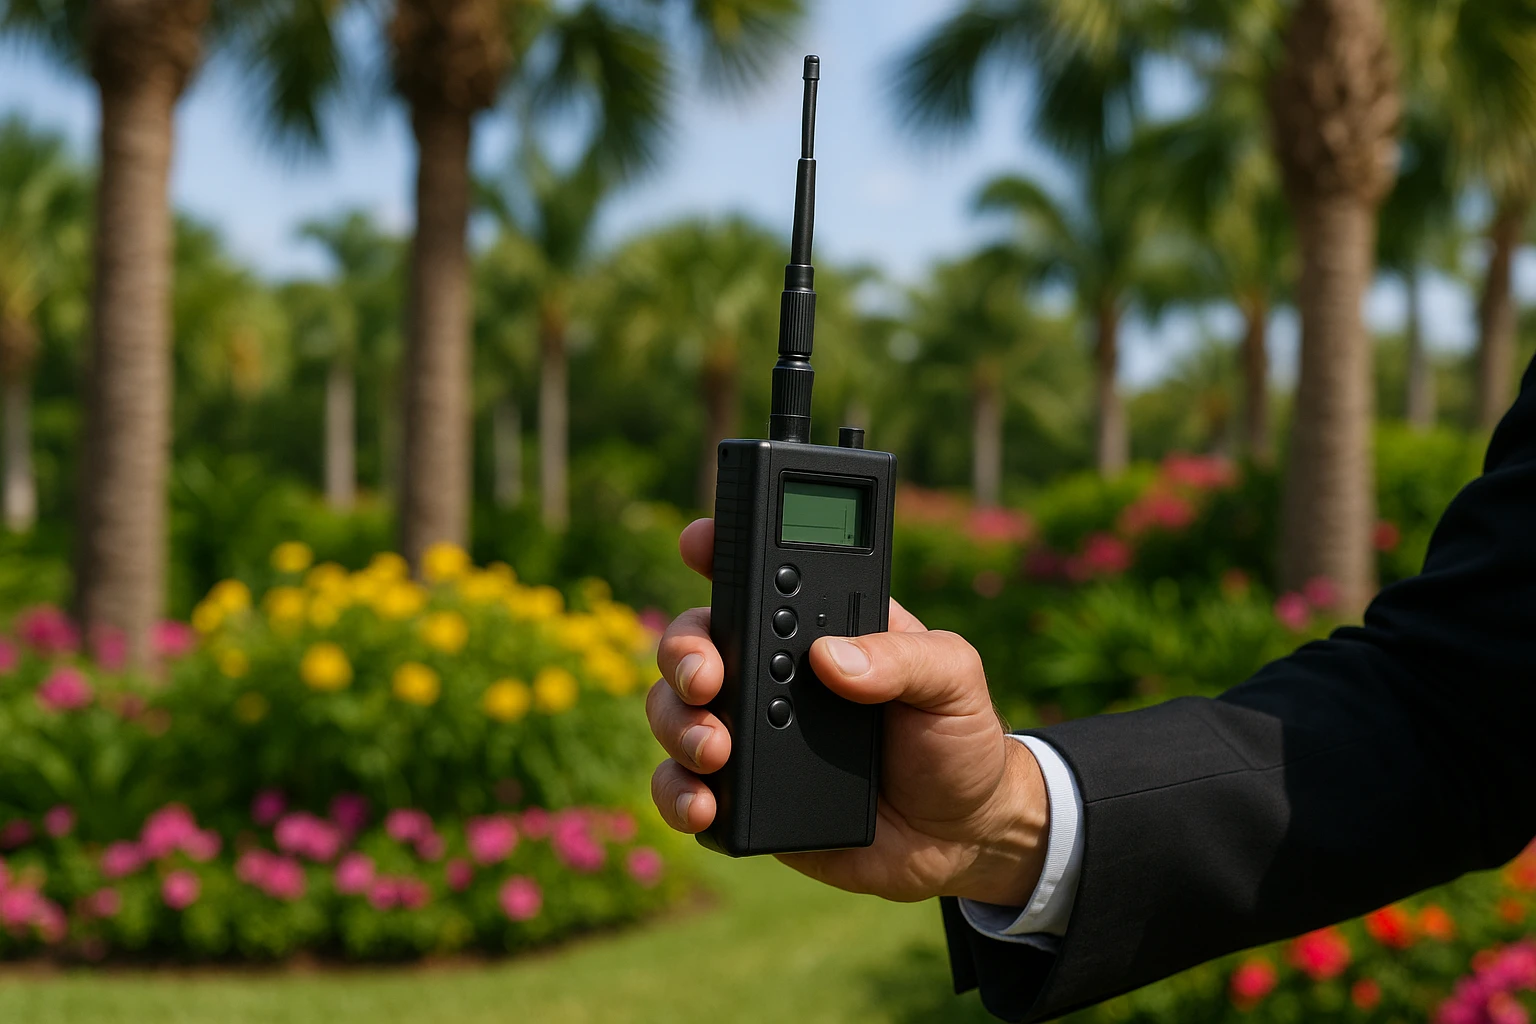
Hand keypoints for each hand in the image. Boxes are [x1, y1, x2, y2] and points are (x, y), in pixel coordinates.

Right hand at [646, 518, 1048, 906]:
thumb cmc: (958, 739)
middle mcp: (770, 673)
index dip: (717, 548)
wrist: (960, 835)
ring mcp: (750, 733)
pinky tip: (703, 804)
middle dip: (683, 652)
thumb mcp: (953, 678)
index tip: (696, 542)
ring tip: (713, 751)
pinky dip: (677, 792)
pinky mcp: (741, 795)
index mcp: (818, 628)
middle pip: (694, 640)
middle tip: (708, 680)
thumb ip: (904, 660)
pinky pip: (683, 786)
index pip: (756, 574)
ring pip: (673, 710)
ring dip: (677, 724)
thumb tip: (831, 658)